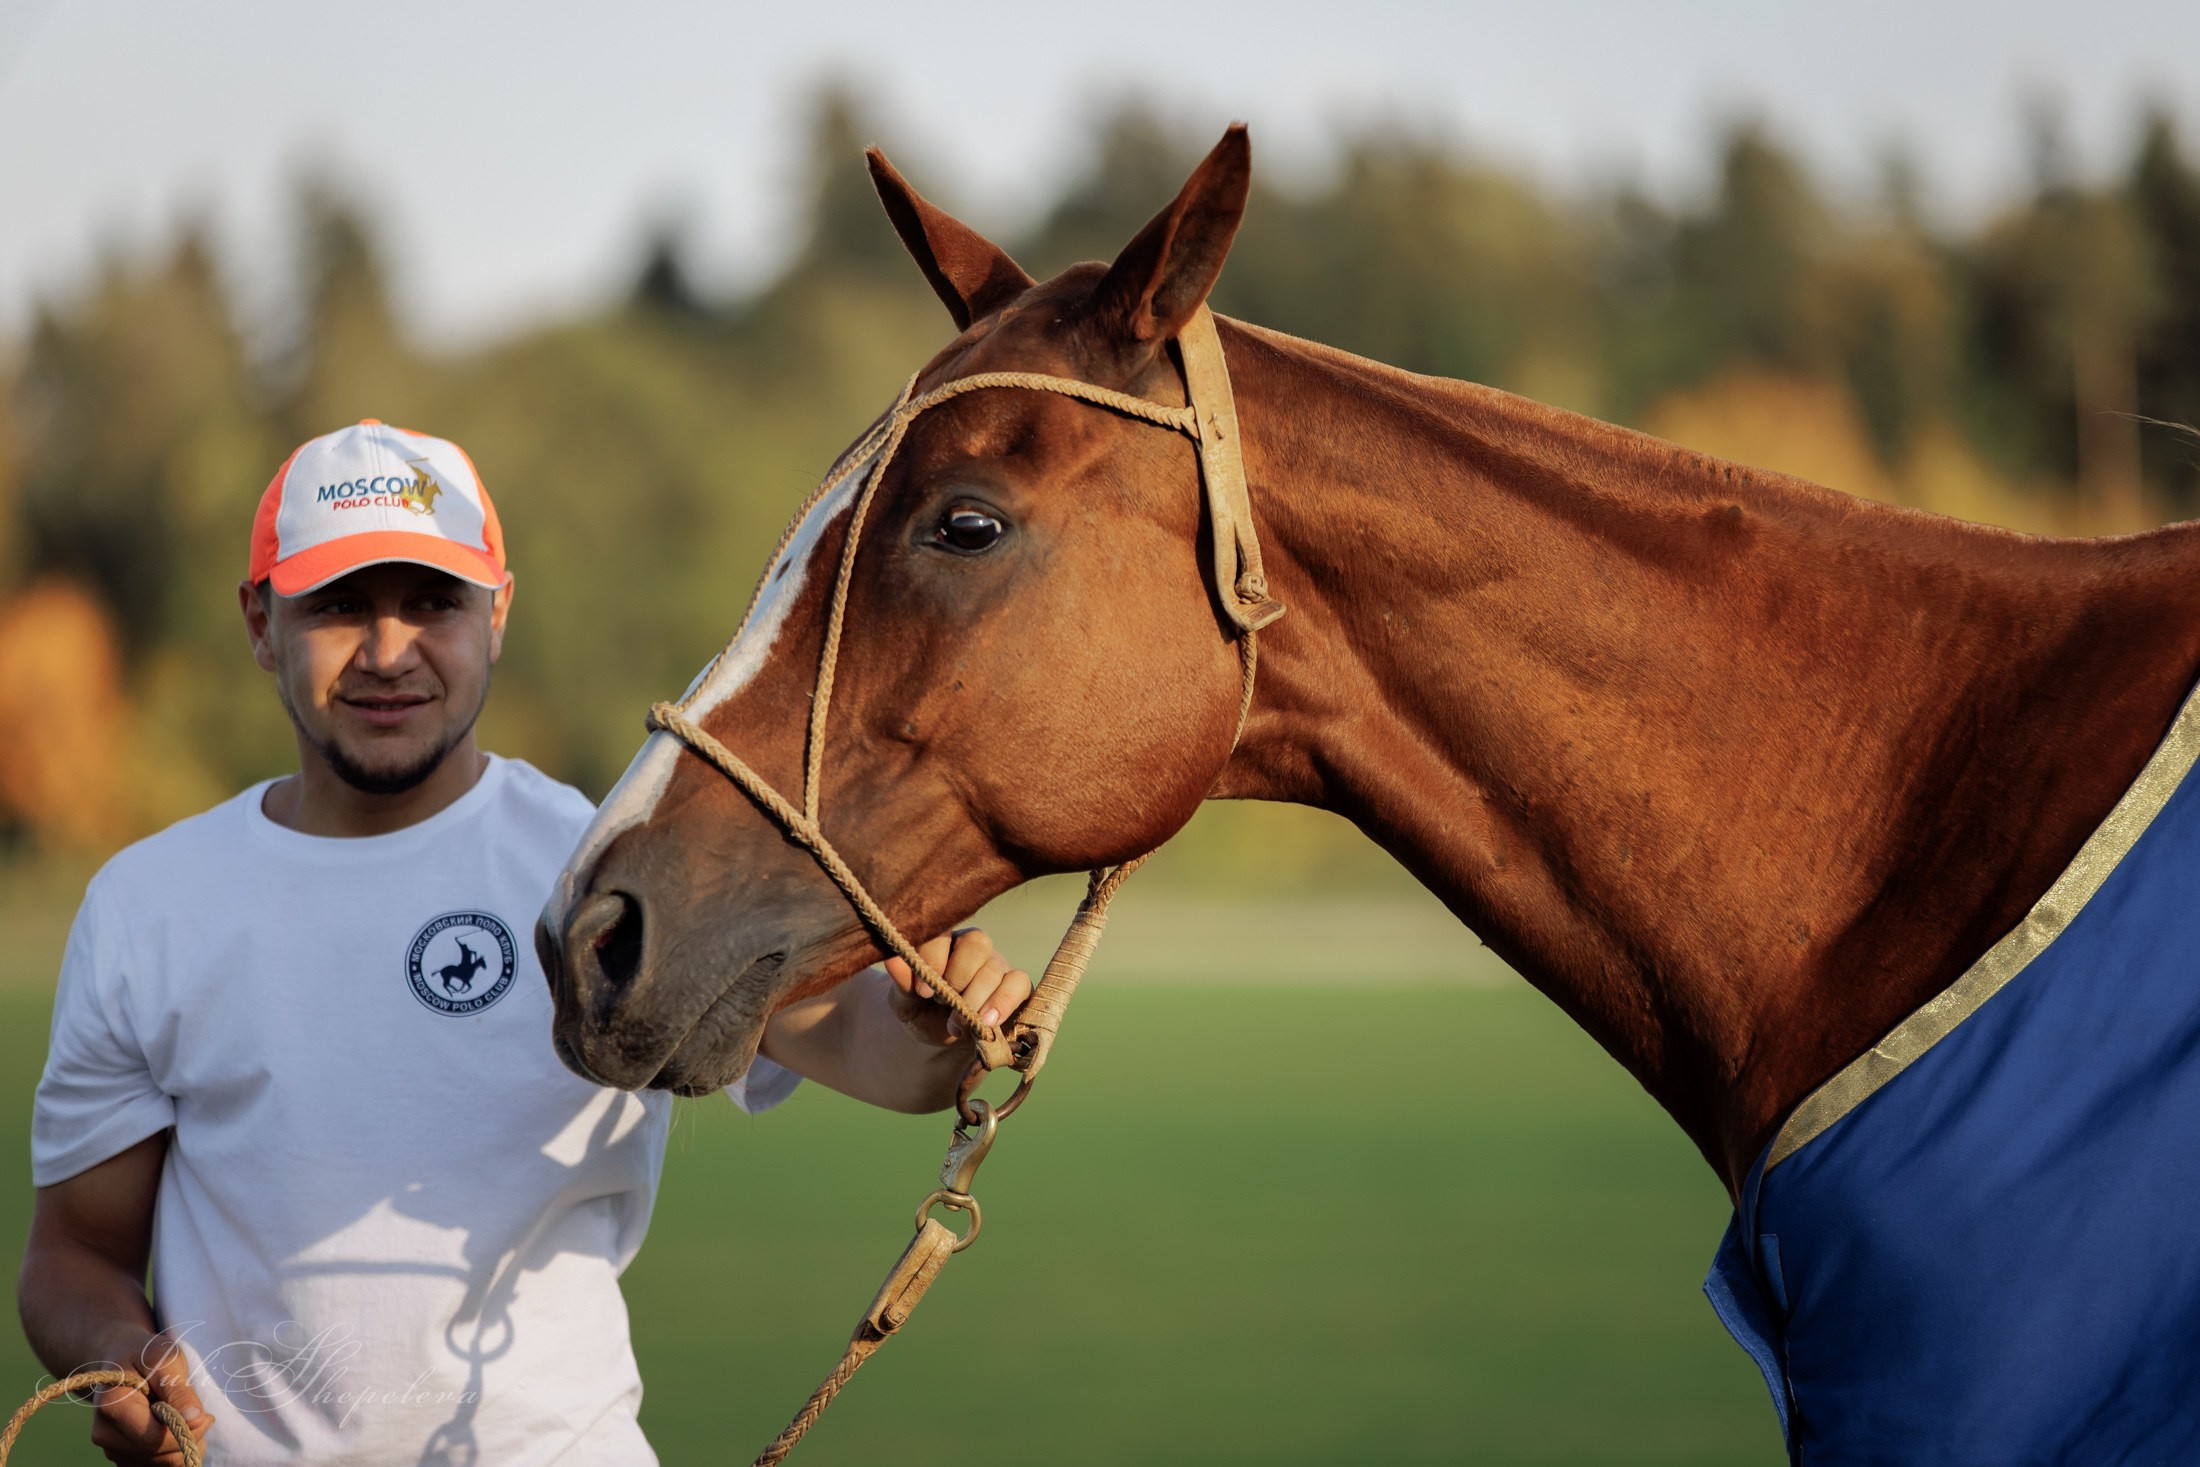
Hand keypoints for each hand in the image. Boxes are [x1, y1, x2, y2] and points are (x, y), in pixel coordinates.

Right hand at [88, 1330, 210, 1465]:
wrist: (122, 1360)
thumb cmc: (146, 1355)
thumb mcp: (166, 1359)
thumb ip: (179, 1390)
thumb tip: (194, 1419)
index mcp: (112, 1407)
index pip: (154, 1439)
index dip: (186, 1431)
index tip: (206, 1414)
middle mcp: (105, 1434)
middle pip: (158, 1455)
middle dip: (189, 1437)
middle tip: (200, 1413)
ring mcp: (112, 1448)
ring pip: (160, 1464)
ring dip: (184, 1446)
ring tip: (187, 1418)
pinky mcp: (122, 1456)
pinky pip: (156, 1466)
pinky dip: (175, 1453)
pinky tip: (178, 1430)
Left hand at [882, 928, 1032, 1043]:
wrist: (944, 1038)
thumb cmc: (923, 1011)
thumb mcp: (905, 1002)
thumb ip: (902, 982)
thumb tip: (892, 959)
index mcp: (943, 941)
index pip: (943, 933)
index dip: (933, 959)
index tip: (923, 992)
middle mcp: (973, 946)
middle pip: (977, 942)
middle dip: (959, 977)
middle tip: (943, 1003)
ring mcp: (997, 964)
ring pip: (995, 968)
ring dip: (975, 1000)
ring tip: (958, 1025)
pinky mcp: (1017, 985)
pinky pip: (1019, 983)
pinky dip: (1004, 1003)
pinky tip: (988, 1022)